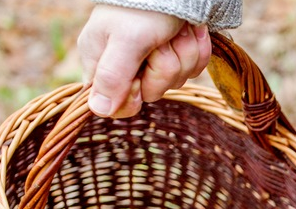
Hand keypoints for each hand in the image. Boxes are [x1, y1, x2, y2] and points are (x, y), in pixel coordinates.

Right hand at [77, 5, 211, 117]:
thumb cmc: (145, 7)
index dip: (133, 96)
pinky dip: (196, 49)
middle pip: (152, 92)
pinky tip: (189, 31)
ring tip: (173, 31)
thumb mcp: (126, 41)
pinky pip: (193, 68)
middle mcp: (126, 64)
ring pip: (177, 80)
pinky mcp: (177, 54)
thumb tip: (99, 110)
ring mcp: (153, 60)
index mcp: (101, 61)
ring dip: (183, 53)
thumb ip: (112, 76)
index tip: (138, 77)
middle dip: (164, 67)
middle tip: (160, 42)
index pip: (115, 105)